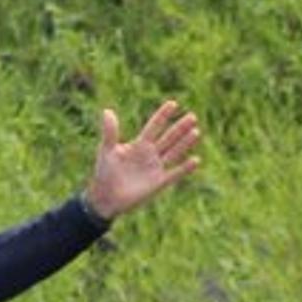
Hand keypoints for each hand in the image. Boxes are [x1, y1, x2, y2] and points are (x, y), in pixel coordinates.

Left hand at [85, 100, 200, 220]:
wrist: (105, 197)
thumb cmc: (104, 173)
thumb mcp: (107, 151)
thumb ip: (110, 132)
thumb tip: (107, 110)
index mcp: (139, 144)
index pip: (153, 126)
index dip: (163, 116)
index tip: (173, 103)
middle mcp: (150, 154)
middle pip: (168, 138)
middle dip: (180, 128)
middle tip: (192, 116)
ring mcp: (156, 167)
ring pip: (174, 152)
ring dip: (185, 143)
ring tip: (196, 131)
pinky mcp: (159, 182)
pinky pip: (175, 173)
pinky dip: (185, 168)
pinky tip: (196, 160)